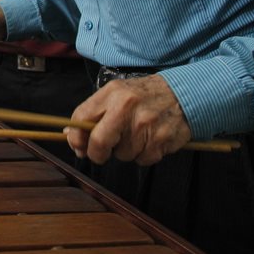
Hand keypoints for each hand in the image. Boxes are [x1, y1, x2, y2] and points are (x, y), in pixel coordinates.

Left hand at [64, 75, 191, 165]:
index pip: (82, 118)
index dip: (76, 138)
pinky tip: (150, 140)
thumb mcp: (116, 94)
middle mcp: (128, 107)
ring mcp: (146, 124)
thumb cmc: (144, 95)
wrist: (184, 93)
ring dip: (125, 151)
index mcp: (113, 93)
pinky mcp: (162, 140)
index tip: (78, 146)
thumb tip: (70, 134)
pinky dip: (144, 155)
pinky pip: (143, 160)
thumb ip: (93, 112)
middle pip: (99, 142)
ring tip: (136, 135)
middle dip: (96, 153)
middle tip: (102, 152)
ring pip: (122, 155)